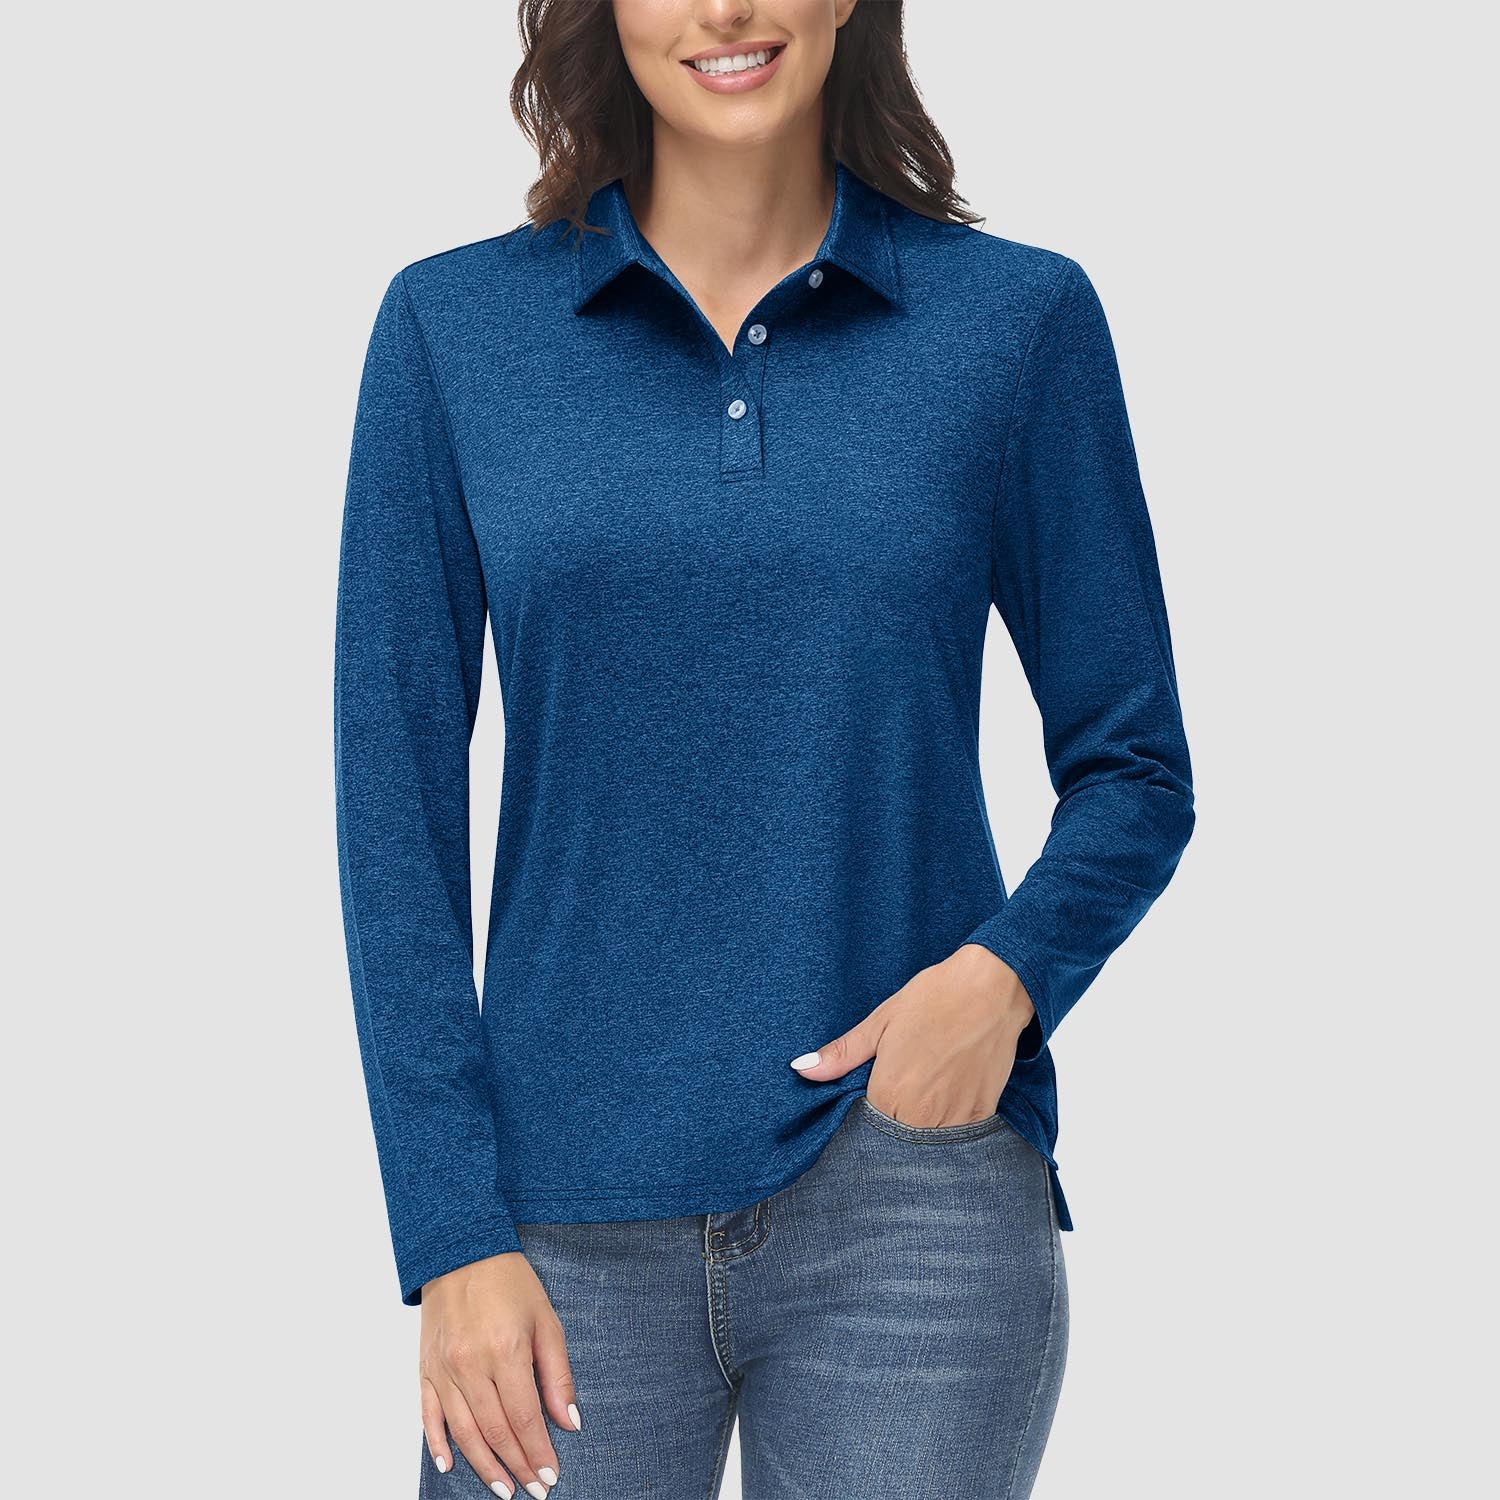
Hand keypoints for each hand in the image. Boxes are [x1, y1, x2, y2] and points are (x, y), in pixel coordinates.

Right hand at [419, 1251, 580, 1497]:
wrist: (461, 1251)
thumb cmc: (509, 1282)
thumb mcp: (546, 1320)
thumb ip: (557, 1374)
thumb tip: (568, 1422)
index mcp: (506, 1351)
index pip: (525, 1418)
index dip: (538, 1452)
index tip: (550, 1475)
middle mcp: (471, 1365)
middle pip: (495, 1431)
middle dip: (517, 1465)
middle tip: (534, 1490)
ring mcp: (443, 1369)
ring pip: (463, 1432)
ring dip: (484, 1466)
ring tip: (503, 1488)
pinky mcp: (424, 1368)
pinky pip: (428, 1415)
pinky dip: (439, 1444)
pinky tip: (451, 1466)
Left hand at [790, 944, 1035, 1126]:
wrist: (992, 988)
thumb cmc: (934, 998)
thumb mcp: (881, 1021)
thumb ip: (842, 1054)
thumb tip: (802, 1070)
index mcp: (890, 1092)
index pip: (865, 1126)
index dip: (865, 1112)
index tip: (872, 1095)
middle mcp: (921, 1114)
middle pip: (896, 1137)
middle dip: (893, 1120)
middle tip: (903, 1086)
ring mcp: (954, 1117)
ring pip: (927, 1140)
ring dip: (920, 1124)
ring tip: (925, 1088)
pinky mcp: (982, 1113)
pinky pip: (957, 1134)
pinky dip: (947, 1121)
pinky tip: (946, 1093)